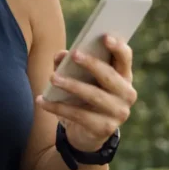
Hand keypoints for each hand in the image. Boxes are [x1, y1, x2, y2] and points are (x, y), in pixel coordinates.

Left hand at [35, 34, 137, 151]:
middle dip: (92, 64)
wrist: (86, 132)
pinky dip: (58, 107)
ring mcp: (118, 113)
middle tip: (74, 54)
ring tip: (53, 78)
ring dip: (72, 85)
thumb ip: (70, 63)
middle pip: (110, 76)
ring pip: (95, 96)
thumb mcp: (78, 78)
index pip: (125, 58)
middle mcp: (126, 94)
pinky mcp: (104, 128)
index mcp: (123, 76)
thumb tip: (60, 55)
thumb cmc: (83, 96)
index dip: (118, 47)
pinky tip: (42, 101)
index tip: (104, 36)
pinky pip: (79, 115)